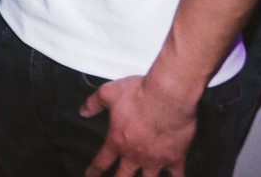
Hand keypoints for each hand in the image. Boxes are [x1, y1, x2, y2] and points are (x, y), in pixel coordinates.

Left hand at [80, 74, 198, 176]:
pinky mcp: (175, 158)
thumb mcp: (108, 93)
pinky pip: (177, 176)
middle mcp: (135, 155)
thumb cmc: (139, 94)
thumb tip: (83, 111)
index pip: (101, 161)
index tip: (90, 175)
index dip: (94, 171)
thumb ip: (94, 103)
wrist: (168, 96)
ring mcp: (156, 159)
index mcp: (117, 141)